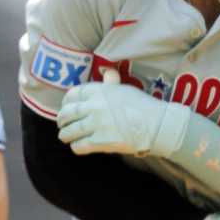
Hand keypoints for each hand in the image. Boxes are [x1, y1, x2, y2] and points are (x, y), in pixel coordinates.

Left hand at [58, 81, 190, 159]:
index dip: (66, 103)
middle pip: (66, 114)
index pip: (71, 95)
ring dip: (66, 135)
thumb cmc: (142, 106)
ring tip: (67, 137)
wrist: (157, 125)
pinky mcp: (99, 142)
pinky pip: (78, 146)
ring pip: (69, 132)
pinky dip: (76, 147)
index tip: (67, 108)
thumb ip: (111, 82)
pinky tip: (80, 146)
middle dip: (62, 120)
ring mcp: (95, 124)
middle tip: (63, 125)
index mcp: (98, 90)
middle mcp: (94, 106)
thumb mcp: (124, 89)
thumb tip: (107, 71)